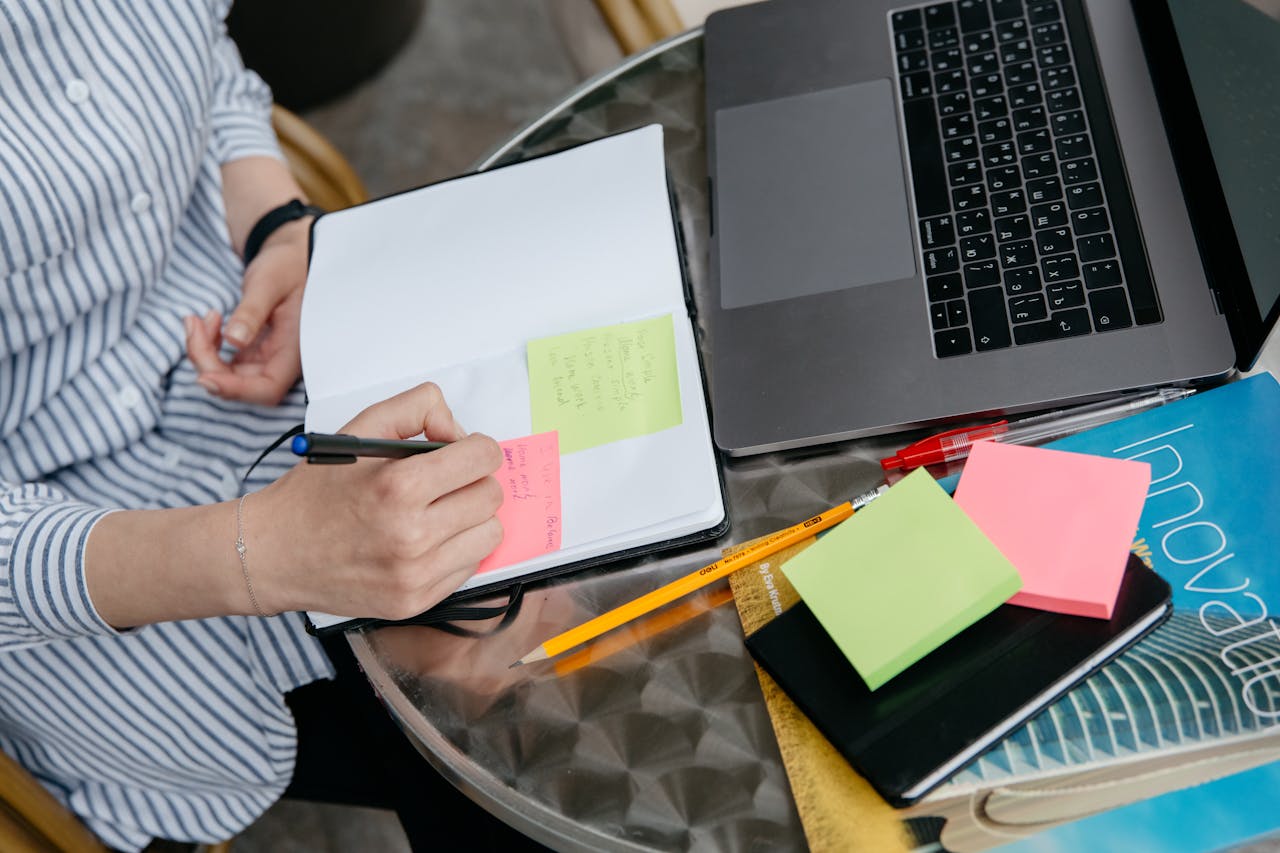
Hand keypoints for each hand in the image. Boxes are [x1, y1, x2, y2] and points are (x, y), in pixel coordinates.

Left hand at [185, 216, 311, 404]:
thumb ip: (252, 312)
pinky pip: (226, 363)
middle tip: (194, 324)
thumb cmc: (288, 267)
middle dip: (208, 362)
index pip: (267, 388)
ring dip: (204, 353)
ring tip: (198, 319)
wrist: (292, 258)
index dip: (236, 390)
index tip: (205, 378)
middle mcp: (281, 361)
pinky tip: (209, 321)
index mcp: (294, 349)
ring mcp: (267, 359)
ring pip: (228, 376)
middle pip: (241, 384)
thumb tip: (234, 341)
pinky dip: (208, 347)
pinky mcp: (254, 353)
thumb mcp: (269, 283)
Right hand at [250, 382, 505, 620]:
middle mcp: (411, 535)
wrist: (275, 554)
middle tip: (445, 483)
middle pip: (491, 496)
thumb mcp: (359, 429)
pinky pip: (470, 567)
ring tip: (437, 512)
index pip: (484, 458)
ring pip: (489, 534)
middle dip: (473, 481)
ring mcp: (415, 575)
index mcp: (398, 487)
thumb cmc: (317, 492)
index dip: (477, 448)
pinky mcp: (416, 601)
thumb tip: (459, 430)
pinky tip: (425, 541)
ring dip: (471, 518)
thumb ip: (416, 408)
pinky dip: (456, 550)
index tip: (462, 452)